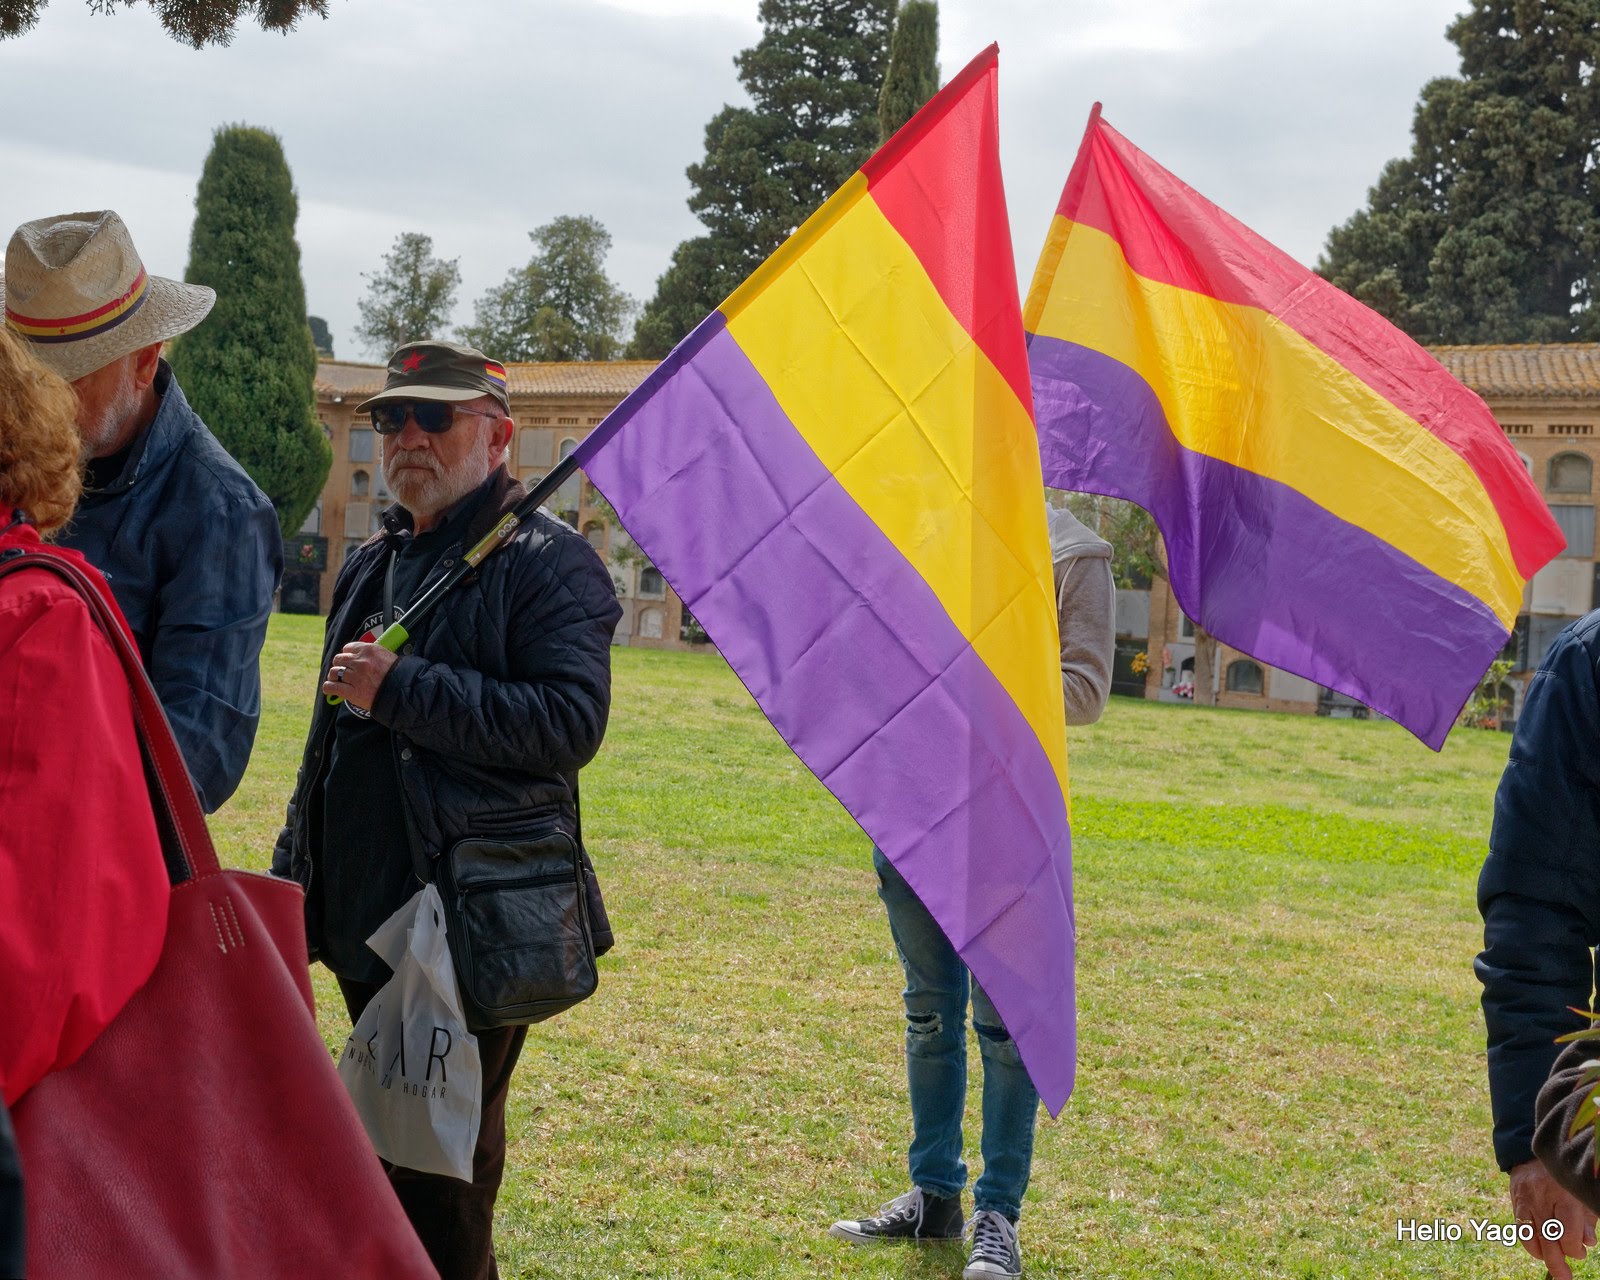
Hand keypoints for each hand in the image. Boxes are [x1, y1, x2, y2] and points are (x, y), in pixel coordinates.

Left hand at [322, 641, 399, 711]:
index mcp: (369, 650)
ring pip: (334, 672)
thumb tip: (363, 654)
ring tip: (337, 679)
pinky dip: (329, 687)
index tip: (349, 659)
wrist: (404, 693)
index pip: (348, 648)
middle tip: (343, 670)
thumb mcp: (388, 656)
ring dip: (334, 675)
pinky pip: (331, 687)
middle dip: (340, 664)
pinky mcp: (352, 692)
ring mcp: (355, 677)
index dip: (347, 654)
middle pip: (339, 659)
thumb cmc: (399, 675)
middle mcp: (360, 662)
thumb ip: (373, 654)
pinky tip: (331, 688)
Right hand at [1509, 1160, 1596, 1279]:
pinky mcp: (1515, 1202)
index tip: (1580, 1251)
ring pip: (1531, 1237)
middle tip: (1564, 1278)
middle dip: (1558, 1263)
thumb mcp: (1580, 1195)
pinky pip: (1520, 1230)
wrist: (1533, 1155)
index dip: (1575, 1249)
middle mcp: (1542, 1199)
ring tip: (1553, 1264)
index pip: (1567, 1234)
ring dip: (1543, 1256)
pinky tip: (1539, 1251)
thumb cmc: (1564, 1178)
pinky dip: (1530, 1245)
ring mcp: (1526, 1200)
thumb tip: (1588, 1243)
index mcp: (1564, 1195)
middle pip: (1549, 1239)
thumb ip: (1586, 1219)